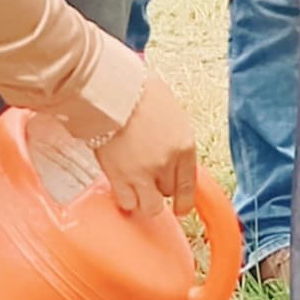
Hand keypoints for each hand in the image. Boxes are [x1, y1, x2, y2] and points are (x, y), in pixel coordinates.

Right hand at [91, 67, 200, 216]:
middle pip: (167, 194)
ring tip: (135, 189)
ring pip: (149, 206)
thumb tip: (173, 153)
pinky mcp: (119, 177)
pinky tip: (122, 189)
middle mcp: (166, 163)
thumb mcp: (171, 112)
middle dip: (159, 189)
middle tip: (149, 181)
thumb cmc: (138, 92)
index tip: (180, 208)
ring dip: (143, 199)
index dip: (184, 201)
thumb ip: (175, 138)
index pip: (189, 185)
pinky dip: (125, 199)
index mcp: (184, 146)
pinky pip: (127, 202)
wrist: (110, 90)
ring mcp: (142, 173)